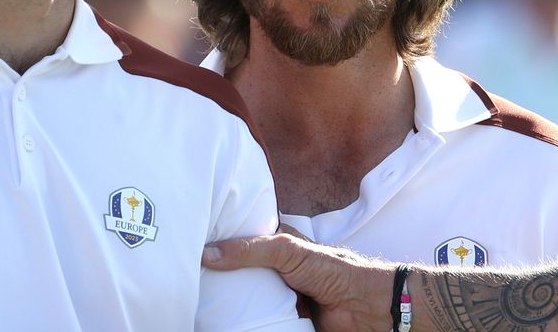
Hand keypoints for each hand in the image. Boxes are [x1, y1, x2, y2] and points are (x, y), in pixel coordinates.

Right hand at [202, 227, 393, 331]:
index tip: (193, 239)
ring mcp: (277, 294)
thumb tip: (208, 253)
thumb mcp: (287, 249)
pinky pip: (256, 320)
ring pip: (245, 296)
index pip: (241, 236)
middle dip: (219, 273)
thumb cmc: (334, 270)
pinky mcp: (282, 319)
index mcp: (276, 242)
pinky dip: (244, 320)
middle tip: (191, 273)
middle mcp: (274, 268)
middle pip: (238, 270)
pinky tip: (223, 318)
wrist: (366, 308)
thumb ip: (250, 249)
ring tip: (200, 298)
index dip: (220, 238)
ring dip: (229, 300)